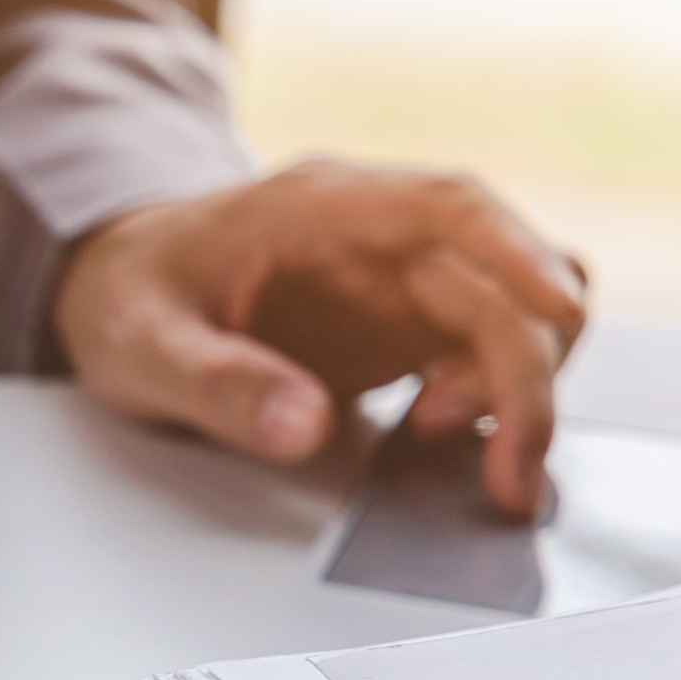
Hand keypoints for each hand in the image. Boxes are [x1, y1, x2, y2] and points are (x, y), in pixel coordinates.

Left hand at [54, 159, 590, 518]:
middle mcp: (383, 234)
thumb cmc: (130, 296)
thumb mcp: (140, 345)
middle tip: (506, 473)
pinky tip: (430, 438)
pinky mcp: (410, 327)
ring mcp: (404, 280)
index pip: (449, 208)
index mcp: (323, 206)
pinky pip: (487, 355)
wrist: (122, 287)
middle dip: (524, 374)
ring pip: (514, 316)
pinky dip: (488, 400)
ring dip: (513, 389)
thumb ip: (218, 385)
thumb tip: (304, 428)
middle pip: (503, 279)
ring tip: (434, 443)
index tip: (558, 313)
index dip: (517, 254)